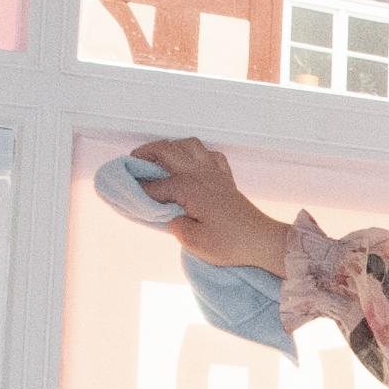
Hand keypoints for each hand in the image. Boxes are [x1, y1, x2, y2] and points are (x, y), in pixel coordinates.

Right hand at [131, 138, 290, 273]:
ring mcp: (214, 172)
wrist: (261, 240)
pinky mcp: (225, 178)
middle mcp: (200, 173)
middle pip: (168, 151)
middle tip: (132, 163)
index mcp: (189, 188)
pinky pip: (208, 154)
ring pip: (188, 145)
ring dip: (171, 147)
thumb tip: (167, 213)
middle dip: (146, 154)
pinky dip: (195, 154)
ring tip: (158, 158)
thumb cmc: (229, 244)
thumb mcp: (193, 242)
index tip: (127, 192)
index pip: (156, 185)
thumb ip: (173, 224)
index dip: (140, 189)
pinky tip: (190, 163)